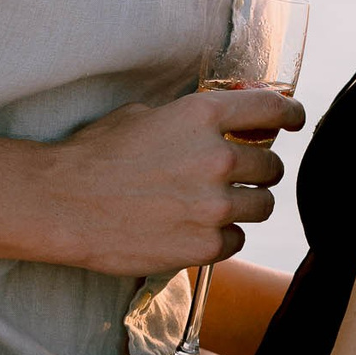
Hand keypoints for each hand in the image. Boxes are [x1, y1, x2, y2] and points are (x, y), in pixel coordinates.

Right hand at [36, 88, 305, 276]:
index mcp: (205, 115)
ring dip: (246, 206)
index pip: (275, 110)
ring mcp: (215, 204)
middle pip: (273, 166)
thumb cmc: (96, 155)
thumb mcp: (147, 116)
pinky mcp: (206, 245)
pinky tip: (193, 231)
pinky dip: (222, 237)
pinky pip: (237, 240)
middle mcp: (219, 157)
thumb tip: (229, 123)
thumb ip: (194, 120)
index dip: (291, 115)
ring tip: (212, 206)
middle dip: (258, 171)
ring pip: (264, 206)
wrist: (62, 204)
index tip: (293, 122)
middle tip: (234, 177)